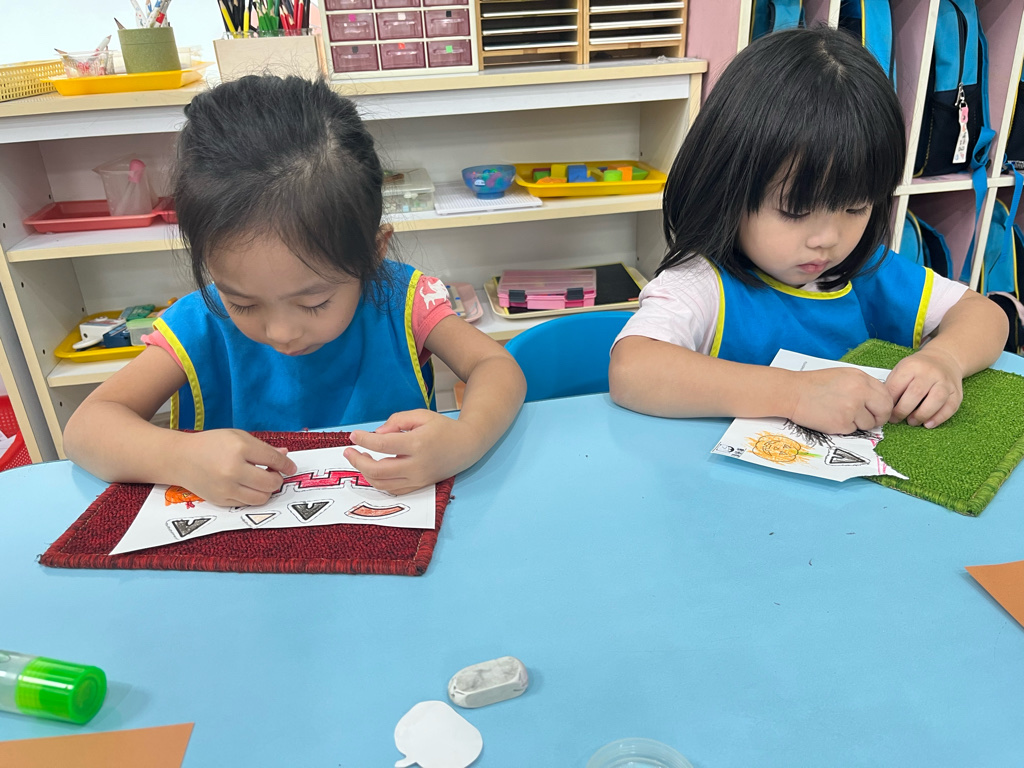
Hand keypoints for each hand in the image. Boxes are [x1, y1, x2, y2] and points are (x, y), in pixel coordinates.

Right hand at [177, 429, 296, 506]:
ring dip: (267, 490)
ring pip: (262, 497)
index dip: (286, 465)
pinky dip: (253, 496)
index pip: (273, 460)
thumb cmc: (210, 444)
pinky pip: (247, 504)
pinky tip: (248, 486)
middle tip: (274, 473)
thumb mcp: (238, 437)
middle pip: (271, 482)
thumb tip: (285, 454)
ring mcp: (226, 488)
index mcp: (239, 448)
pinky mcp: (221, 500)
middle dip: (277, 479)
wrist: (180, 458)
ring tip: (261, 481)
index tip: (291, 467)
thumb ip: (262, 448)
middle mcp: (233, 470)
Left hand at [346, 410, 477, 494]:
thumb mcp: (421, 415)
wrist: (466, 446)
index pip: (382, 444)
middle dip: (358, 461)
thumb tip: (377, 434)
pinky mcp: (419, 486)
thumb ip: (396, 420)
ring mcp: (418, 479)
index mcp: (417, 444)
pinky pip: (392, 489)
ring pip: (383, 484)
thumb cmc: (443, 428)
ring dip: (366, 473)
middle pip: (378, 470)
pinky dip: (378, 482)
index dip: (364, 440)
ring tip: (360, 459)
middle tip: (349, 451)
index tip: (353, 435)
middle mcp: (417, 465)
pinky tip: (373, 470)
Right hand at [788, 367, 893, 433]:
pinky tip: (831, 418)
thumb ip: (861, 386)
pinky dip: (844, 428)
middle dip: (879, 418)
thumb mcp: (842, 376)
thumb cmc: (812, 385)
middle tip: (871, 421)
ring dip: (858, 423)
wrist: (791, 392)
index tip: (877, 410)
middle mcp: (860, 392)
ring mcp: (852, 408)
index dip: (883, 405)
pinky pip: (853, 430)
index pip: (886, 395)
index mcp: (861, 378)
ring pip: (869, 424)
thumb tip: (875, 402)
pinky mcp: (842, 423)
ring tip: (840, 414)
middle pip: (884, 410)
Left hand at [886, 347, 963, 427]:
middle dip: (903, 411)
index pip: (898, 386)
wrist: (943, 359)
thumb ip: (893, 386)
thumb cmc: (918, 369)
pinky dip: (939, 418)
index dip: (890, 403)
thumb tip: (885, 408)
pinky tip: (928, 424)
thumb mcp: (901, 370)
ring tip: (912, 422)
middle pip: (916, 393)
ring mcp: (945, 382)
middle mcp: (930, 372)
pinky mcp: (956, 392)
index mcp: (911, 366)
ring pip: (936, 399)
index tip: (886, 412)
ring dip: (922, 415)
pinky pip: (950, 407)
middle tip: (896, 419)